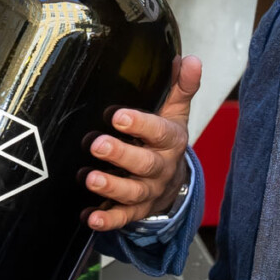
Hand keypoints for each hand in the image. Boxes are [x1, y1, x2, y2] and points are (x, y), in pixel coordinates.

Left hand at [84, 54, 200, 231]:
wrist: (173, 181)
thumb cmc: (165, 139)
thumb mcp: (175, 112)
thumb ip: (180, 87)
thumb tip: (189, 59)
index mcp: (171, 141)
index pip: (160, 131)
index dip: (141, 124)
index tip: (118, 115)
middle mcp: (161, 168)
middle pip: (145, 164)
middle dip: (121, 155)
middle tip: (97, 144)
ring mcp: (148, 191)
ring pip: (133, 192)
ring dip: (112, 187)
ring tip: (91, 179)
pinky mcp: (136, 211)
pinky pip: (123, 217)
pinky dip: (107, 219)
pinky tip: (90, 217)